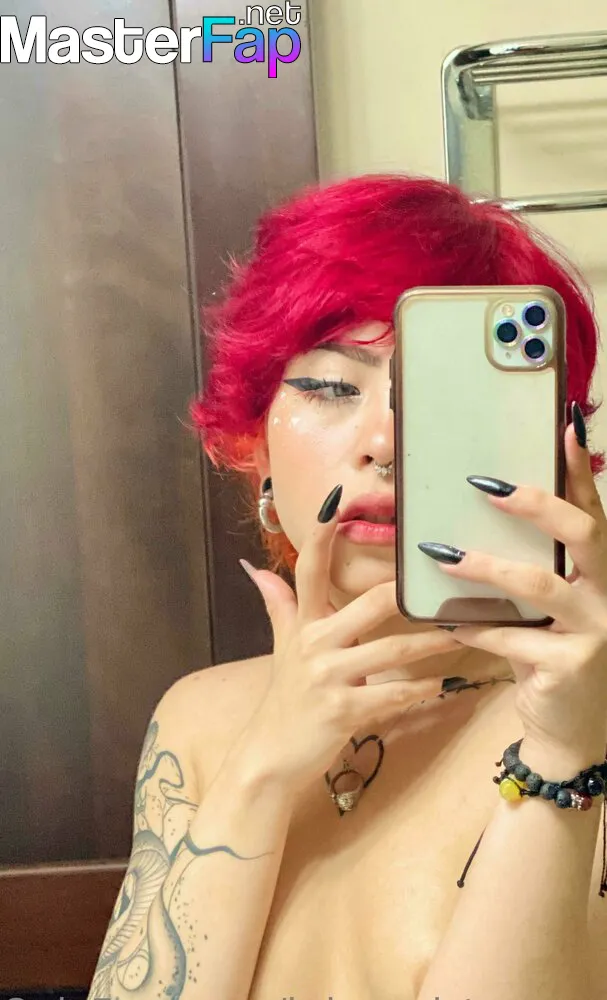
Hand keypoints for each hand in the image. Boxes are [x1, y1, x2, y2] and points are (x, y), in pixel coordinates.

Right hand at [238, 486, 459, 797]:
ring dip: (433, 642)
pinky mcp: (344, 711)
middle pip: (369, 605)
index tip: (337, 500)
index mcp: (303, 624)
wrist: (272, 755)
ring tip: (466, 632)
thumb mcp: (282, 647)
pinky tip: (447, 683)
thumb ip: (277, 604)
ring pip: (393, 651)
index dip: (322, 536)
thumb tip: (255, 568)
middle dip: (408, 593)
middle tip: (447, 576)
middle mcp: (314, 644)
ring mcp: (329, 678)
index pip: (309, 570)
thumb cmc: (286, 697)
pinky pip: (393, 696)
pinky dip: (421, 690)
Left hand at [425, 410, 606, 768]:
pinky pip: (513, 636)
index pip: (593, 512)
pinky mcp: (571, 665)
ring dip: (487, 567)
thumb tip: (481, 517)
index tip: (563, 427)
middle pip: (585, 534)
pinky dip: (476, 628)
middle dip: (537, 505)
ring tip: (442, 555)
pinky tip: (448, 624)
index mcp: (603, 574)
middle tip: (487, 486)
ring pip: (541, 584)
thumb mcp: (547, 610)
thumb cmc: (550, 656)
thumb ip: (532, 568)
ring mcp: (596, 630)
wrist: (572, 732)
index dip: (580, 471)